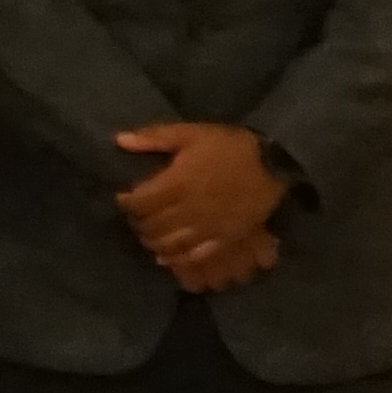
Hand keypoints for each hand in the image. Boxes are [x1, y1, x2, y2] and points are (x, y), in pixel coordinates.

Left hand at [113, 124, 289, 285]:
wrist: (271, 162)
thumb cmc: (228, 145)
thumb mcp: (190, 133)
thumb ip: (154, 138)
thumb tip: (119, 140)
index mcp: (176, 183)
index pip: (139, 202)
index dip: (126, 203)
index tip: (124, 198)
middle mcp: (187, 209)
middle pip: (151, 226)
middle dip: (138, 222)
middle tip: (137, 216)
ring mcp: (206, 228)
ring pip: (168, 244)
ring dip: (152, 242)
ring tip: (149, 234)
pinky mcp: (222, 239)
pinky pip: (193, 256)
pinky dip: (175, 259)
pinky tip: (167, 256)